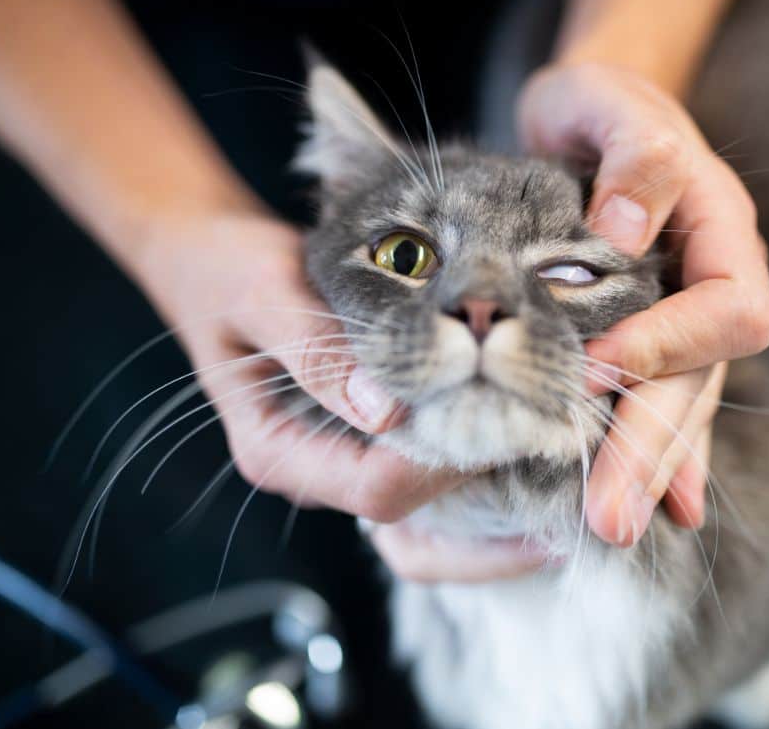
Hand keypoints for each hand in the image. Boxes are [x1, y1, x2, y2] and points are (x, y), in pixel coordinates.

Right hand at [137, 206, 551, 581]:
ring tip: (558, 455)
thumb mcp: (264, 293)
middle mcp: (314, 470)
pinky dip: (474, 457)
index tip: (511, 417)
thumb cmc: (229, 267)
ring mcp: (341, 457)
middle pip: (411, 512)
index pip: (379, 487)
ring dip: (489, 488)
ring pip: (425, 504)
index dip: (449, 464)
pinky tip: (525, 427)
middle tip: (560, 456)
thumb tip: (387, 411)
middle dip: (485, 495)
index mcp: (278, 452)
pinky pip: (425, 466)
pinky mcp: (366, 435)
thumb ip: (320, 351)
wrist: (208, 255)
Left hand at [518, 62, 768, 546]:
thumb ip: (635, 156)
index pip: (726, 309)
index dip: (671, 345)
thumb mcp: (610, 101)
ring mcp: (689, 322)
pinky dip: (667, 459)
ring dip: (648, 471)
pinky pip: (672, 408)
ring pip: (683, 408)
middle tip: (608, 518)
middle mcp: (715, 287)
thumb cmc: (601, 104)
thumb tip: (626, 231)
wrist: (593, 116)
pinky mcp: (657, 344)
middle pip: (701, 381)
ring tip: (610, 529)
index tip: (597, 369)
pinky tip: (662, 509)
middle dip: (652, 448)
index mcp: (722, 233)